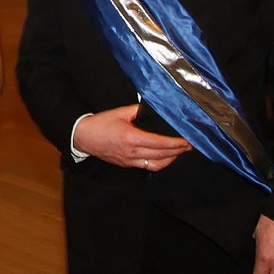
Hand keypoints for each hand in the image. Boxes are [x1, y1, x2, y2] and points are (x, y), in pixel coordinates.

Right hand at [71, 104, 191, 169]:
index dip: (176, 143)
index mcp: (132, 137)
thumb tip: (151, 108)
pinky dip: (160, 163)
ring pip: (157, 164)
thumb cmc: (100, 123)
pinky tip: (165, 158)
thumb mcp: (120, 112)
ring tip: (179, 152)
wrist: (83, 137)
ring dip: (171, 159)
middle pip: (162, 155)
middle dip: (178, 151)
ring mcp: (130, 161)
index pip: (160, 143)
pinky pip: (147, 166)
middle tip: (189, 146)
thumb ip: (137, 110)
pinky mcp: (127, 165)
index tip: (187, 141)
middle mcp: (133, 152)